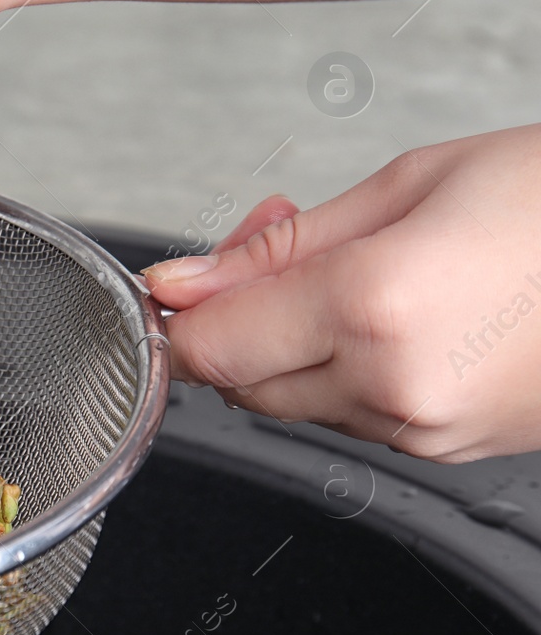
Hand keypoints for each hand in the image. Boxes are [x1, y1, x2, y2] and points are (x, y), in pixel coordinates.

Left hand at [143, 125, 540, 463]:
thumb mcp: (411, 185)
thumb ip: (279, 247)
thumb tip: (183, 282)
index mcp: (374, 307)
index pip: (209, 344)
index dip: (183, 311)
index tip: (182, 278)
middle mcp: (394, 386)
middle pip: (241, 380)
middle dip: (238, 318)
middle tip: (277, 242)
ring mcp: (428, 430)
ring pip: (293, 400)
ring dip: (292, 341)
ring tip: (358, 264)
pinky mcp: (453, 449)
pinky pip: (354, 414)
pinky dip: (344, 367)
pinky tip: (394, 309)